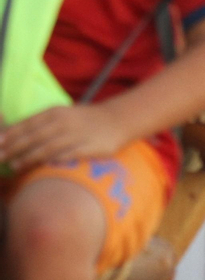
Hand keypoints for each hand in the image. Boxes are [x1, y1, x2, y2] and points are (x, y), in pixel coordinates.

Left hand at [0, 104, 126, 169]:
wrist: (119, 120)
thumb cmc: (85, 120)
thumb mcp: (63, 114)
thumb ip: (42, 124)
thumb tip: (15, 135)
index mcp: (55, 112)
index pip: (27, 124)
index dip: (10, 135)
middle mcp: (64, 122)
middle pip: (33, 137)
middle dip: (13, 148)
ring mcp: (77, 135)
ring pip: (47, 148)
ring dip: (28, 158)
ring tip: (15, 166)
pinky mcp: (90, 147)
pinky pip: (67, 156)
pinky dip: (52, 161)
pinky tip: (41, 167)